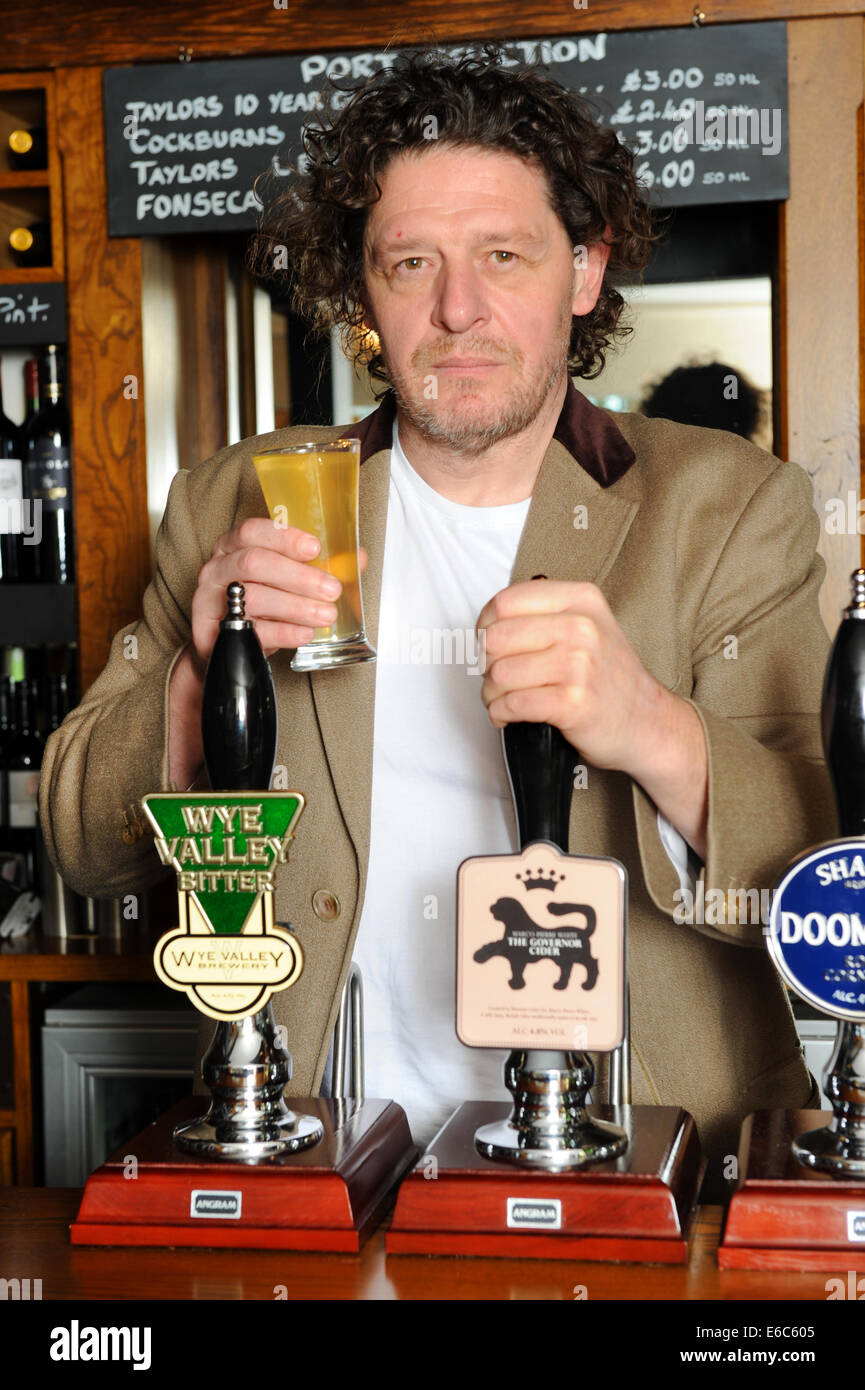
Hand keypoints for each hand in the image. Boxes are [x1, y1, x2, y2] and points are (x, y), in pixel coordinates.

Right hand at [190, 517, 368, 664]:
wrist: (226, 647)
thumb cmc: (260, 606)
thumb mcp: (287, 583)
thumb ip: (320, 568)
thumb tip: (357, 558)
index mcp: (234, 545)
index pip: (252, 531)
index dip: (284, 537)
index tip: (315, 548)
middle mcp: (218, 567)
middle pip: (254, 562)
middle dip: (299, 576)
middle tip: (331, 590)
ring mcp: (209, 598)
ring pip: (253, 597)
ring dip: (296, 606)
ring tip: (326, 615)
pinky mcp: (208, 631)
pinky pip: (248, 630)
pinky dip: (282, 632)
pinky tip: (305, 633)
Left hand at [477, 579, 666, 777]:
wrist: (648, 723)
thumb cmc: (607, 679)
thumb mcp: (586, 627)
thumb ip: (541, 617)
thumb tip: (484, 628)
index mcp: (580, 600)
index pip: (504, 602)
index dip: (484, 628)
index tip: (488, 647)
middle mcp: (581, 627)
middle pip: (495, 638)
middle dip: (484, 665)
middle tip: (496, 678)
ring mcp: (580, 664)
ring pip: (499, 674)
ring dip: (491, 694)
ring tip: (503, 700)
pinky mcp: (574, 702)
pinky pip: (512, 704)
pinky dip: (500, 714)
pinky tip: (508, 716)